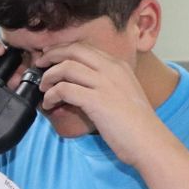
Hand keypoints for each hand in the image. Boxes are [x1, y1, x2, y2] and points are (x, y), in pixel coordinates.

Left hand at [34, 43, 169, 164]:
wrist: (149, 141)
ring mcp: (104, 83)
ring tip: (43, 88)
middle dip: (51, 56)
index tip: (50, 57)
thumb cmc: (136, 123)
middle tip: (39, 65)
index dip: (63, 50)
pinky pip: (64, 89)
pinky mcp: (96, 100)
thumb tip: (80, 83)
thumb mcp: (123, 92)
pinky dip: (51, 95)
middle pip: (73, 51)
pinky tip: (49, 103)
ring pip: (66, 67)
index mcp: (118, 65)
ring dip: (49, 77)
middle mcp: (111, 69)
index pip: (84, 48)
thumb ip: (105, 82)